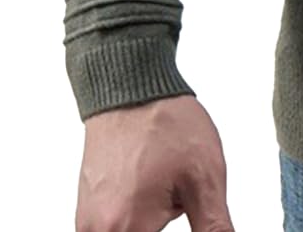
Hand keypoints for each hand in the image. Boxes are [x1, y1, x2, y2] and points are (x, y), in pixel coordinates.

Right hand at [74, 94, 234, 231]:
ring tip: (164, 187)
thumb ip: (215, 230)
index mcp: (124, 228)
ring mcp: (87, 215)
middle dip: (161, 225)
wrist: (130, 85)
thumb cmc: (163, 121)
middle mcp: (96, 227)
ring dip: (149, 223)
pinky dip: (135, 215)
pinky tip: (150, 186)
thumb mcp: (204, 180)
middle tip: (178, 199)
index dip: (176, 228)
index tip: (188, 212)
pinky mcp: (87, 201)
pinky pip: (113, 224)